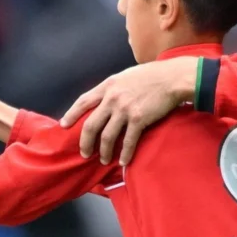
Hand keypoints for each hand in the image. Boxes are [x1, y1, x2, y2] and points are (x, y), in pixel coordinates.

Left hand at [60, 56, 197, 165]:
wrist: (172, 78)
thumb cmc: (152, 75)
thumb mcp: (126, 76)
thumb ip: (115, 88)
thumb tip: (108, 99)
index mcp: (108, 86)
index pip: (83, 101)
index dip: (72, 114)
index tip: (64, 125)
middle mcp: (112, 98)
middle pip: (91, 124)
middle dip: (85, 142)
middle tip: (84, 153)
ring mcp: (124, 109)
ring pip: (107, 136)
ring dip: (103, 152)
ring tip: (103, 160)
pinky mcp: (138, 119)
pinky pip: (127, 141)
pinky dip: (124, 154)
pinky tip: (123, 161)